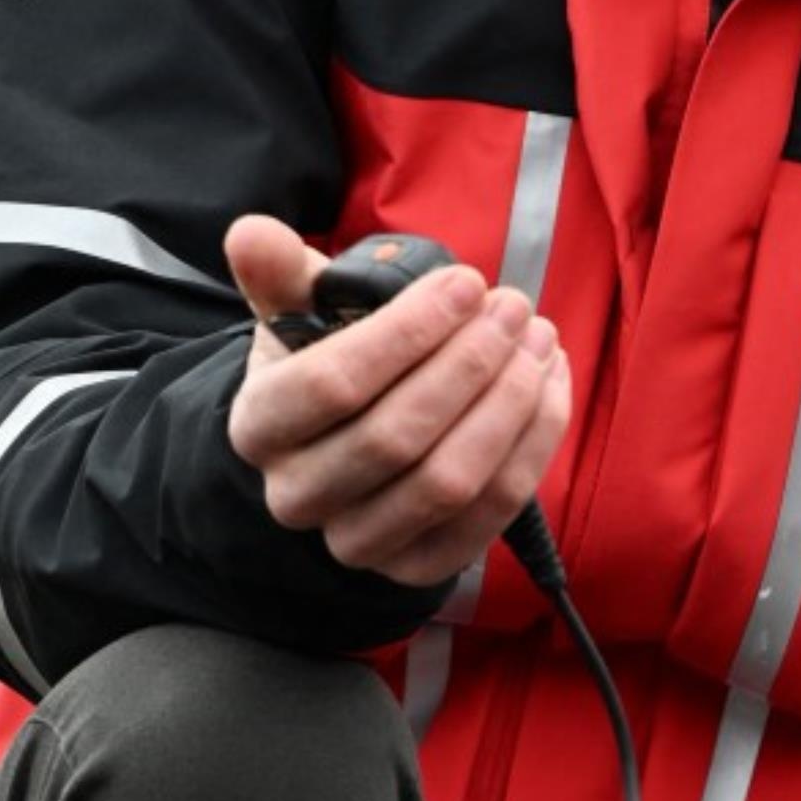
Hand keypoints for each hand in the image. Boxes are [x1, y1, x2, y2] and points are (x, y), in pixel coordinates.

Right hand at [224, 215, 571, 588]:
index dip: (408, 332)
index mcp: (260, 426)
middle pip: (398, 437)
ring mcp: (357, 543)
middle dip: (471, 364)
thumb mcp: (296, 313)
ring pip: (449, 482)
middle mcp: (299, 496)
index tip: (466, 282)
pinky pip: (489, 517)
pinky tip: (549, 386)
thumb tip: (251, 232)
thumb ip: (280, 272)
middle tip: (513, 307)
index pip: (334, 383)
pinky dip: (532, 448)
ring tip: (539, 340)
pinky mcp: (417, 568)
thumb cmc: (322, 363)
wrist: (332, 453)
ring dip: (509, 405)